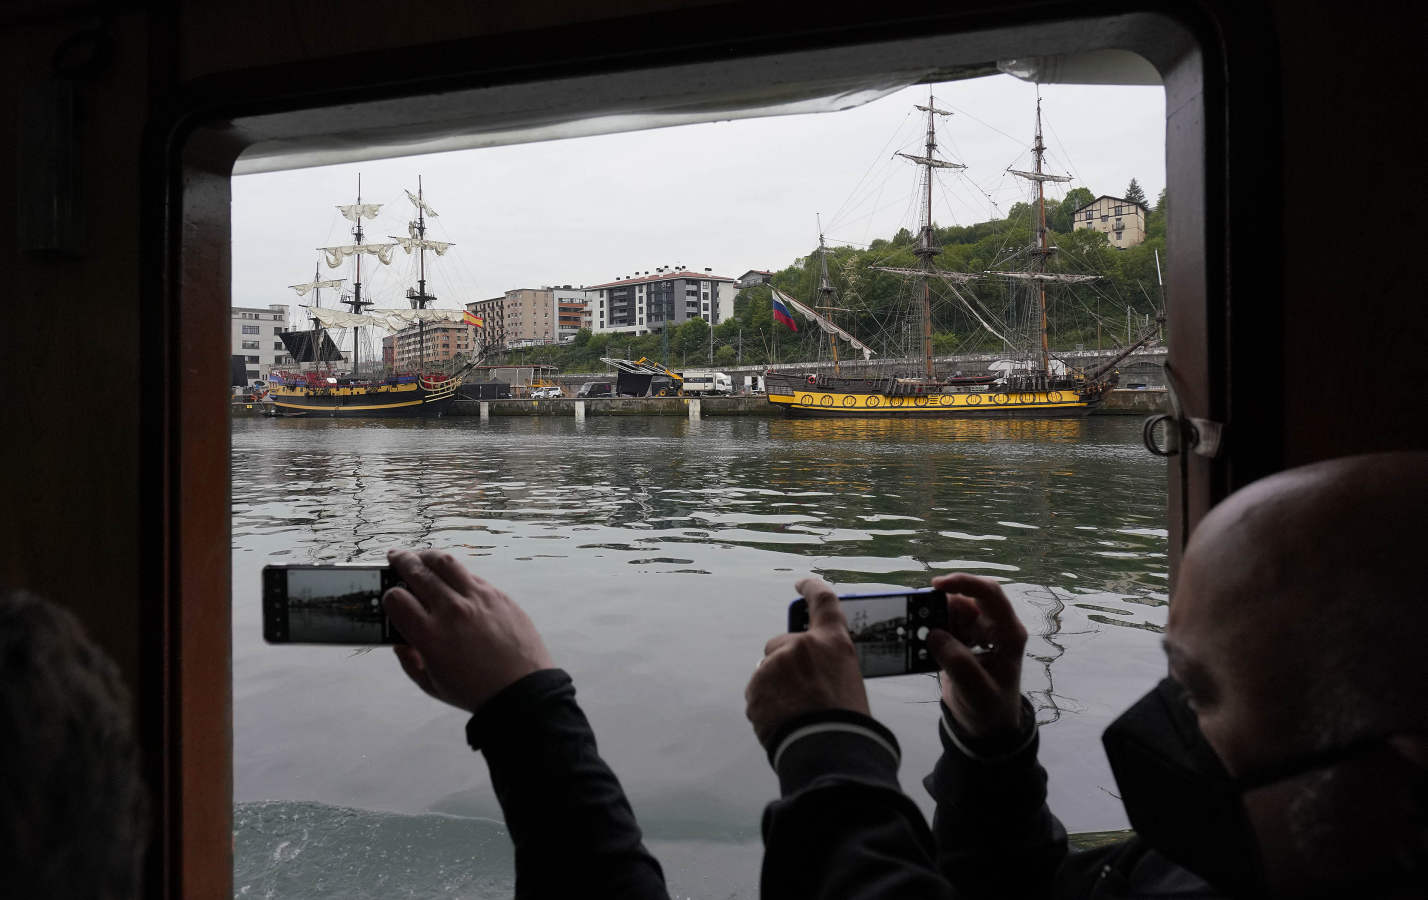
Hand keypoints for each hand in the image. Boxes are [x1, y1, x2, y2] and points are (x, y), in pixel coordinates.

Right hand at [382, 549, 553, 713]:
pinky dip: (455, 571)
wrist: (522, 689)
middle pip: (417, 572)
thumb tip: (398, 640)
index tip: (390, 597)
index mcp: (430, 635)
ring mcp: (477, 599)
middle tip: (395, 557)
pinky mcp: (497, 595)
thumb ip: (409, 661)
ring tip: (420, 556)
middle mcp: (451, 611)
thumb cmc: (475, 691)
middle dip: (401, 561)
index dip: (388, 596)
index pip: (396, 599)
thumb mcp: (431, 685)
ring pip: (445, 563)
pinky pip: (471, 574)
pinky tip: (450, 576)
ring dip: (427, 555)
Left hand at [745, 577, 869, 747]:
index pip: (823, 600)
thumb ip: (825, 663)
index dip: (811, 587)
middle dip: (786, 661)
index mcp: (832, 641)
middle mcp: (801, 645)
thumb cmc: (846, 720)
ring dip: (776, 686)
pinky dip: (766, 704)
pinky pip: (758, 692)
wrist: (828, 751)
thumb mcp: (847, 680)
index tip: (801, 582)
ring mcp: (775, 665)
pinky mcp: (756, 687)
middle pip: (783, 642)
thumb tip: (806, 670)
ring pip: (768, 670)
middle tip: (802, 690)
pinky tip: (782, 721)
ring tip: (795, 713)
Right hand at [927, 573, 1027, 739]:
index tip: (936, 584)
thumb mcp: (976, 691)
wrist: (986, 725)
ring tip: (919, 636)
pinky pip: (943, 623)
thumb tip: (935, 634)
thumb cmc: (989, 709)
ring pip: (951, 609)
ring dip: (933, 618)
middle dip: (941, 604)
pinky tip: (922, 643)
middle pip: (966, 599)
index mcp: (1008, 633)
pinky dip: (930, 629)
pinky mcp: (963, 639)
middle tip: (918, 617)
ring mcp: (978, 632)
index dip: (965, 583)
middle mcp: (994, 626)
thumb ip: (958, 663)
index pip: (990, 594)